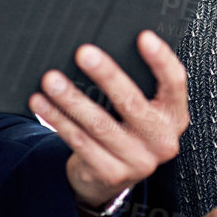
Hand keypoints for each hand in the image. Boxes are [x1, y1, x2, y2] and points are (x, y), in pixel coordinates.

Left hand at [29, 30, 188, 210]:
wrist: (112, 179)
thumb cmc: (127, 130)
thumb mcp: (142, 111)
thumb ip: (137, 86)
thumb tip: (103, 48)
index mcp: (174, 116)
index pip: (175, 83)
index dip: (161, 59)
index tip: (144, 36)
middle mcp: (162, 141)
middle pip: (133, 103)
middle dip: (107, 75)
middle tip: (84, 52)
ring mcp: (138, 161)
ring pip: (100, 124)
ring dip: (72, 99)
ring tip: (52, 79)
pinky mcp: (111, 174)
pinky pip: (79, 141)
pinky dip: (58, 119)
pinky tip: (42, 102)